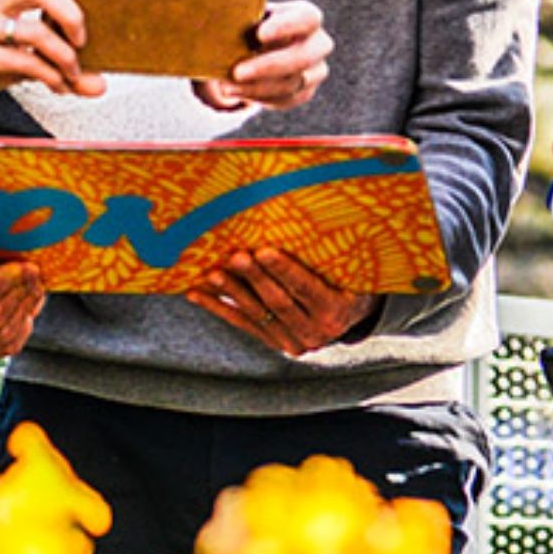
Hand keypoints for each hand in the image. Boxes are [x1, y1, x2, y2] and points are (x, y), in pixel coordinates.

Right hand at [0, 0, 116, 116]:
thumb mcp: (21, 59)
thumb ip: (59, 66)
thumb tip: (100, 85)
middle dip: (73, 12)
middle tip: (83, 38)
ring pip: (35, 29)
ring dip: (65, 56)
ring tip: (73, 74)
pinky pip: (24, 61)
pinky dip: (49, 75)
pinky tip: (57, 85)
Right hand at [0, 198, 44, 358]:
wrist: (1, 269)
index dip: (16, 280)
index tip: (32, 266)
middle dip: (22, 297)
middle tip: (37, 280)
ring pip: (2, 334)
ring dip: (24, 311)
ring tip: (32, 292)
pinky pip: (6, 348)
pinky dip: (21, 330)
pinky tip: (22, 310)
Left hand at [186, 247, 375, 356]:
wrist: (354, 315)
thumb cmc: (352, 280)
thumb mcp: (355, 270)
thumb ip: (334, 252)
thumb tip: (317, 211)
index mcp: (335, 312)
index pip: (305, 288)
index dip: (284, 270)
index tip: (264, 251)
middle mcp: (314, 332)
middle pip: (277, 302)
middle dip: (253, 278)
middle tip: (234, 256)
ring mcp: (293, 342)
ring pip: (256, 314)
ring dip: (231, 293)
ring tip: (211, 273)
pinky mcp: (274, 342)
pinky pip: (243, 324)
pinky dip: (218, 308)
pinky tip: (196, 294)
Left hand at [194, 0, 331, 110]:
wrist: (258, 48)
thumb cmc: (252, 26)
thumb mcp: (247, 16)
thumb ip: (239, 17)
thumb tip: (212, 19)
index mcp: (306, 17)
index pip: (307, 18)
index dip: (286, 26)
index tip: (259, 34)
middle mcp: (318, 43)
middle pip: (303, 57)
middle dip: (267, 66)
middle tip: (237, 72)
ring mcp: (315, 70)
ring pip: (292, 84)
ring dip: (257, 88)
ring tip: (227, 87)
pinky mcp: (306, 91)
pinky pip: (286, 100)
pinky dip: (260, 98)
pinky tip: (239, 93)